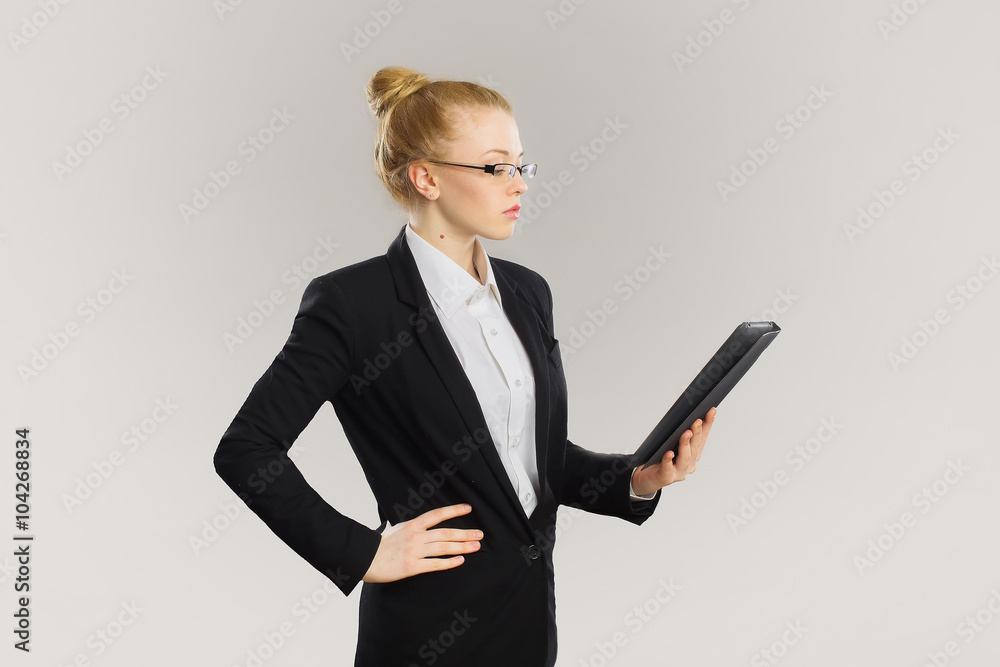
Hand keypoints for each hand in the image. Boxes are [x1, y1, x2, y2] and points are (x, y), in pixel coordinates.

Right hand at [362, 503, 481, 583]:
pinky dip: (449, 562)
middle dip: (465, 533)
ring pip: (444, 546)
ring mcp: (415, 551)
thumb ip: (402, 527)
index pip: (437, 514)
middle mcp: (416, 536)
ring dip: (462, 546)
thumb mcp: (391, 530)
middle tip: (479, 534)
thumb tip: (401, 524)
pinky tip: (461, 560)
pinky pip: (435, 563)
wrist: (364, 558)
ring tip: (476, 546)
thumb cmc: (376, 545)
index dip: (453, 510)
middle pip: (445, 532)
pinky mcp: (412, 566)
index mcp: (412, 525)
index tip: (468, 508)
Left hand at [631, 407, 716, 496]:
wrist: (648, 478)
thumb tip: (682, 415)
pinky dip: (668, 459)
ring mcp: (680, 472)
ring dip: (686, 444)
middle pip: (695, 446)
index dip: (708, 424)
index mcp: (694, 454)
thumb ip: (677, 433)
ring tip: (686, 433)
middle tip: (697, 420)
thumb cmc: (660, 458)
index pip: (703, 437)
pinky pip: (668, 467)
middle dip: (697, 432)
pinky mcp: (667, 477)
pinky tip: (669, 453)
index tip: (711, 410)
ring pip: (685, 457)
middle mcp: (690, 464)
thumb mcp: (671, 443)